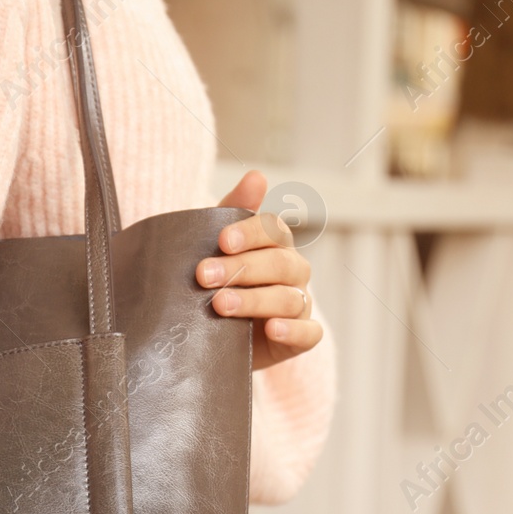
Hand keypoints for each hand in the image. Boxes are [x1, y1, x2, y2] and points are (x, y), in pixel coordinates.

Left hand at [199, 170, 323, 370]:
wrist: (215, 338)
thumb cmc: (219, 284)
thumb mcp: (217, 248)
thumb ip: (232, 211)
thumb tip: (257, 175)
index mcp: (275, 246)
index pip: (273, 230)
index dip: (250, 233)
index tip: (221, 241)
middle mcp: (293, 272)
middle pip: (280, 263)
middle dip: (241, 268)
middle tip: (204, 276)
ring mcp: (300, 305)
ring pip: (289, 298)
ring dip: (255, 300)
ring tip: (220, 305)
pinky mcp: (300, 338)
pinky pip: (309, 333)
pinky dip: (293, 330)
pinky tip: (272, 329)